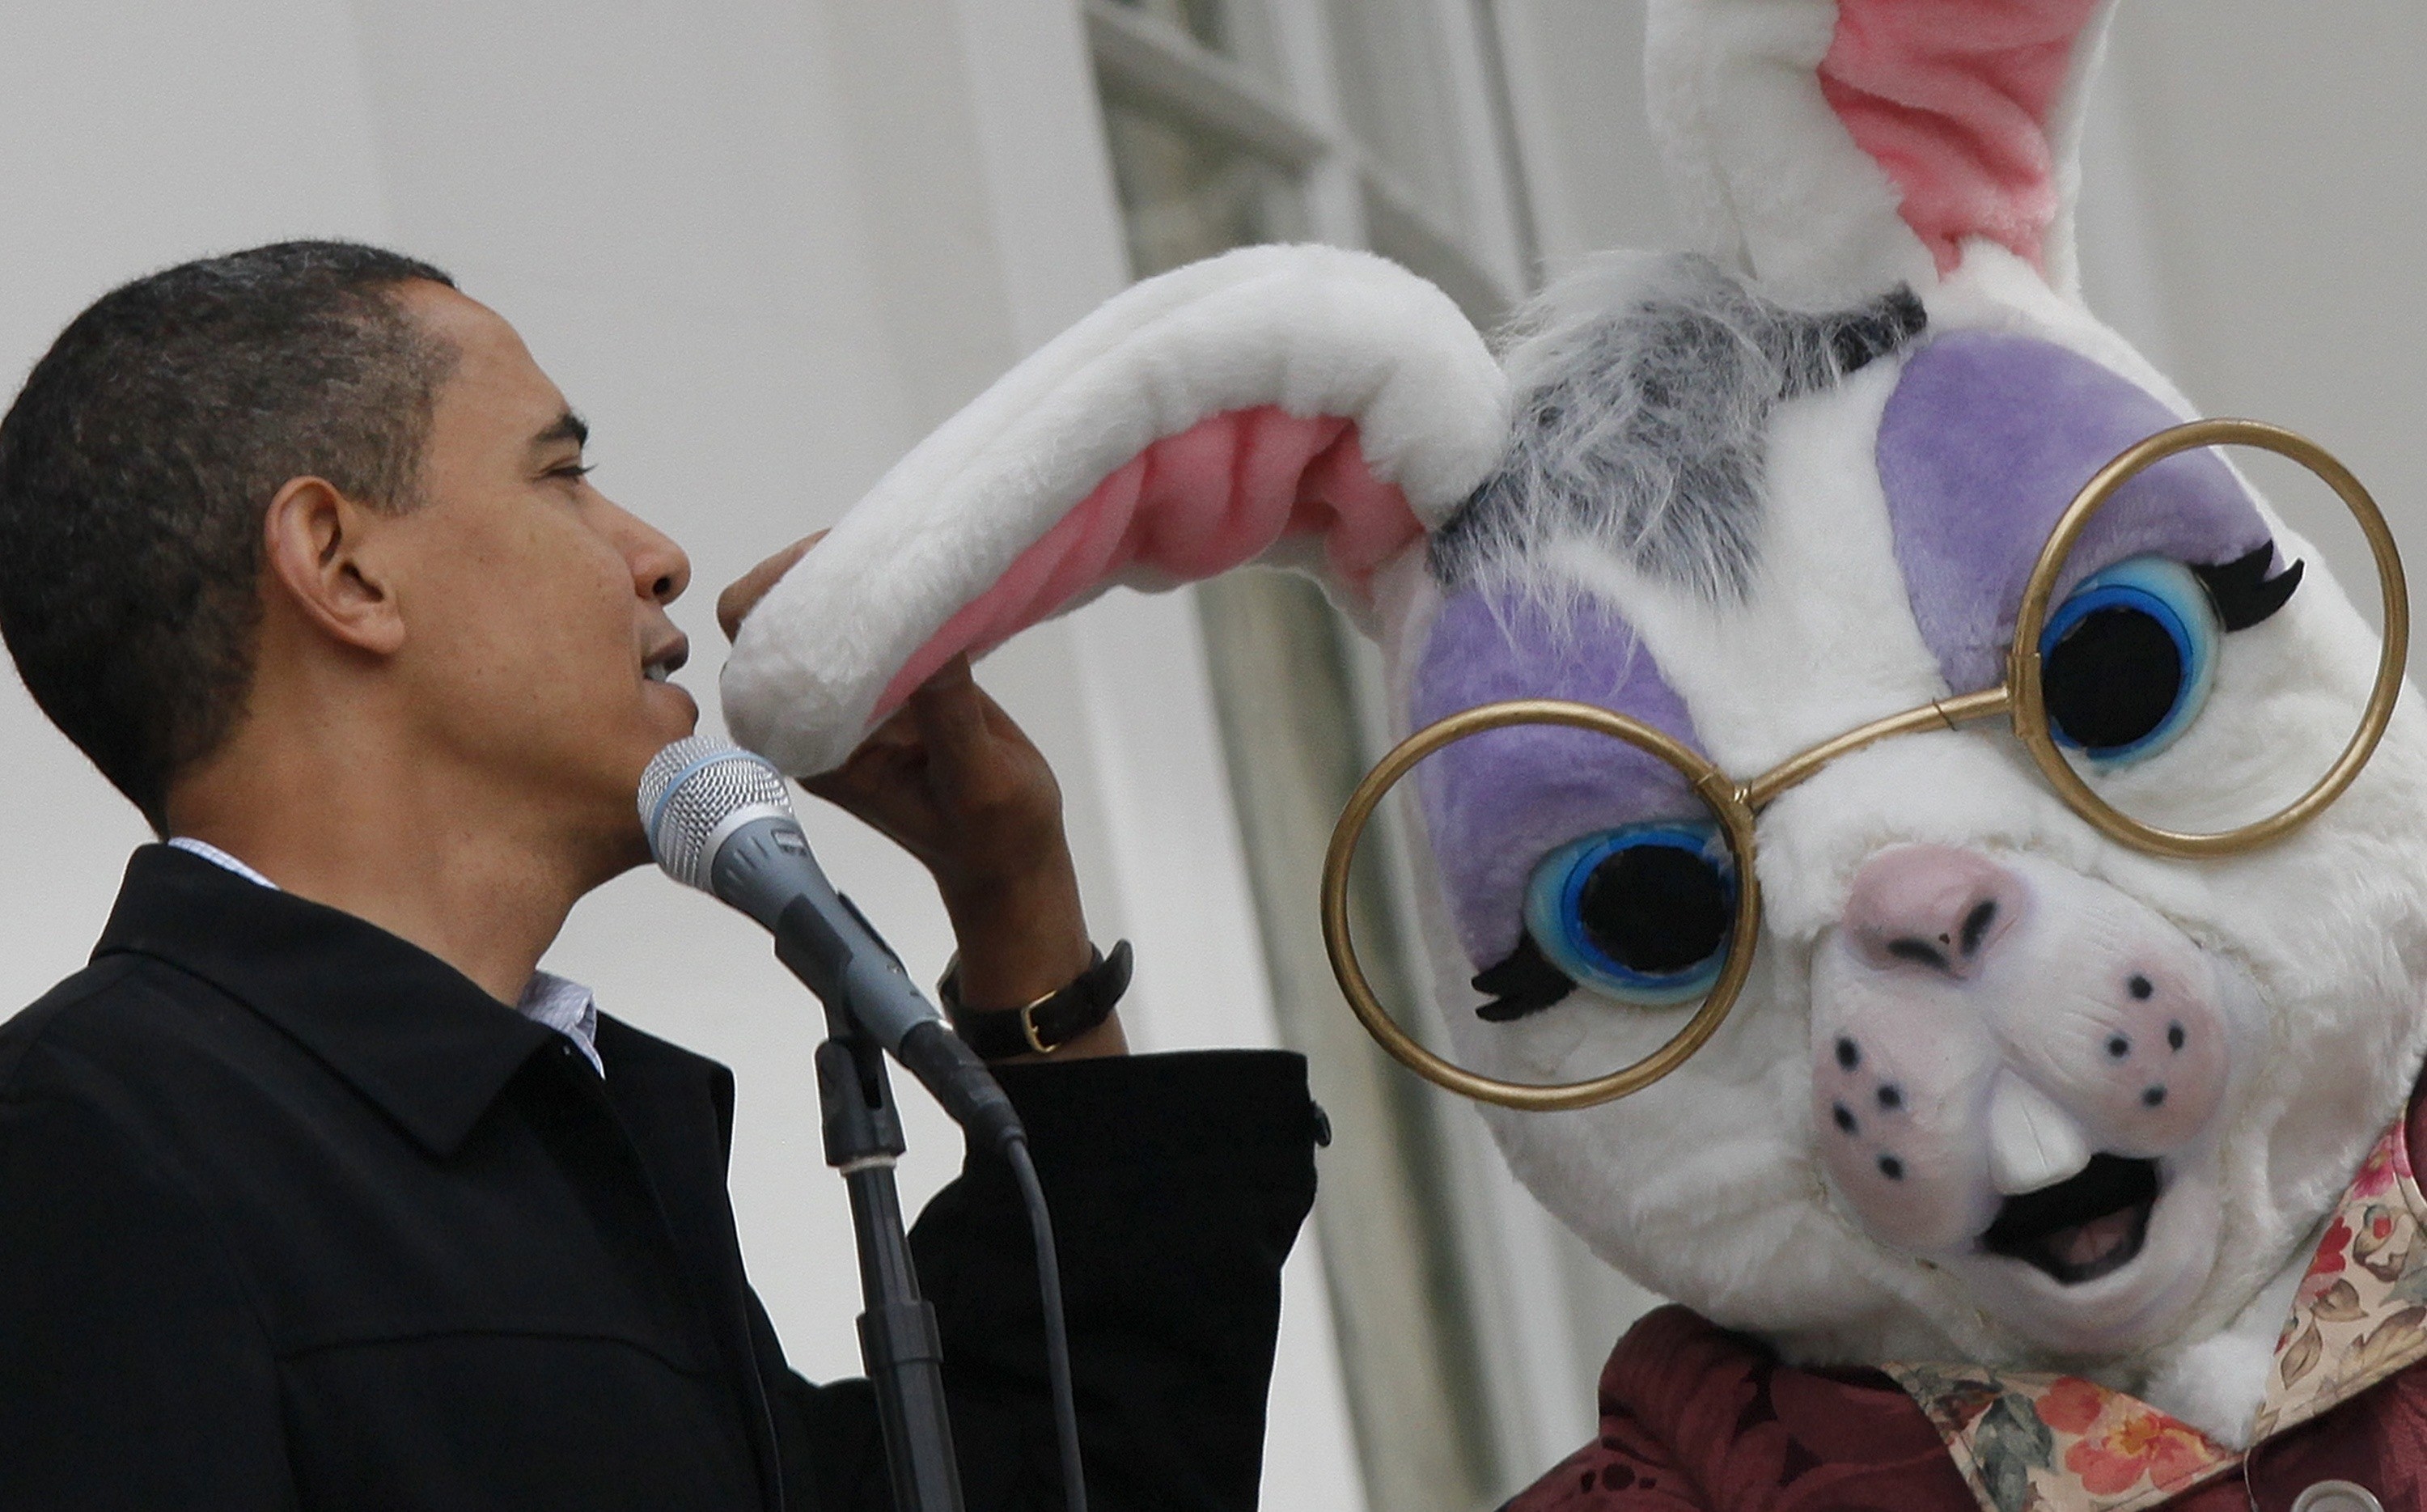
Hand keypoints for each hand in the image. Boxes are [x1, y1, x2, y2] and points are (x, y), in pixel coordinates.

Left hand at [719, 537, 1123, 1059]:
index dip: (776, 600)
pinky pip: (872, 622)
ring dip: (849, 572)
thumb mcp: (976, 778)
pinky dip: (887, 589)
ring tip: (892, 541)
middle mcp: (820, 717)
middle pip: (777, 621)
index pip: (755, 657)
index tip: (827, 566)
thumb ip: (946, 714)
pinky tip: (918, 565)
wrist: (1011, 860)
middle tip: (864, 540)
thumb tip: (926, 646)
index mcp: (815, 747)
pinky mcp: (893, 681)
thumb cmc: (992, 835)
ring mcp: (855, 696)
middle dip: (809, 571)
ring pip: (822, 613)